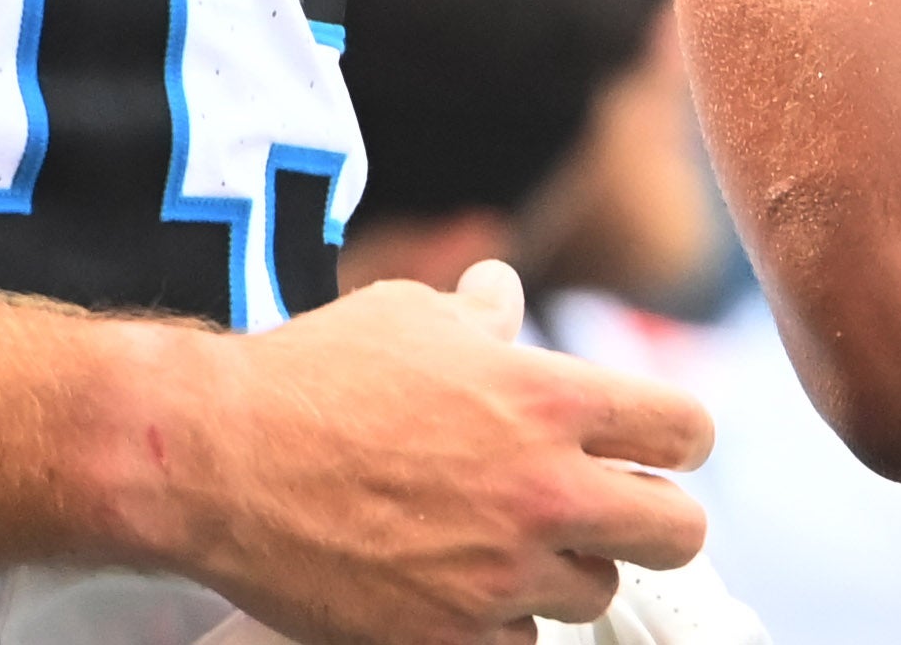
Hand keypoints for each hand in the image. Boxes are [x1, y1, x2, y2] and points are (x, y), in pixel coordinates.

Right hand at [130, 260, 713, 644]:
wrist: (215, 459)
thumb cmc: (310, 375)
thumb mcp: (411, 317)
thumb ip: (481, 316)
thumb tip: (503, 291)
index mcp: (551, 397)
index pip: (686, 431)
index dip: (678, 439)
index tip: (660, 449)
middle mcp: (543, 488)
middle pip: (679, 534)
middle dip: (656, 522)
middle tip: (619, 513)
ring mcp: (498, 573)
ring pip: (595, 595)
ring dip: (566, 572)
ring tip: (512, 544)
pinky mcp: (446, 636)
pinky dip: (499, 623)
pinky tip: (459, 588)